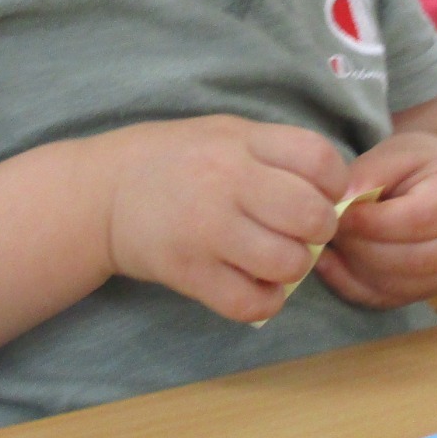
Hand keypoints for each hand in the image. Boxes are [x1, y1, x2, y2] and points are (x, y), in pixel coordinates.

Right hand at [105, 117, 346, 322]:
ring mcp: (207, 230)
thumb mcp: (225, 134)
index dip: (334, 183)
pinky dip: (265, 301)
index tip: (320, 194)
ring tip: (275, 258)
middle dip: (320, 229)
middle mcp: (226, 182)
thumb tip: (334, 192)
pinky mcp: (190, 273)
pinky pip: (251, 302)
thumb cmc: (175, 161)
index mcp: (240, 142)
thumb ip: (276, 154)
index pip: (319, 160)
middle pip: (311, 216)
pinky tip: (254, 284)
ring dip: (293, 267)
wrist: (102, 195)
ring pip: (288, 264)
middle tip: (301, 231)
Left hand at [315, 132, 436, 309]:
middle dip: (359, 247)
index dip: (371, 222)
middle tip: (328, 228)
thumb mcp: (400, 152)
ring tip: (332, 242)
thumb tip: (339, 204)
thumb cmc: (426, 165)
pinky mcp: (435, 291)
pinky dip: (354, 285)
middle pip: (409, 260)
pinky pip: (390, 300)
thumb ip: (371, 173)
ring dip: (354, 267)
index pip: (418, 220)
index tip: (337, 211)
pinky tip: (331, 264)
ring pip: (397, 286)